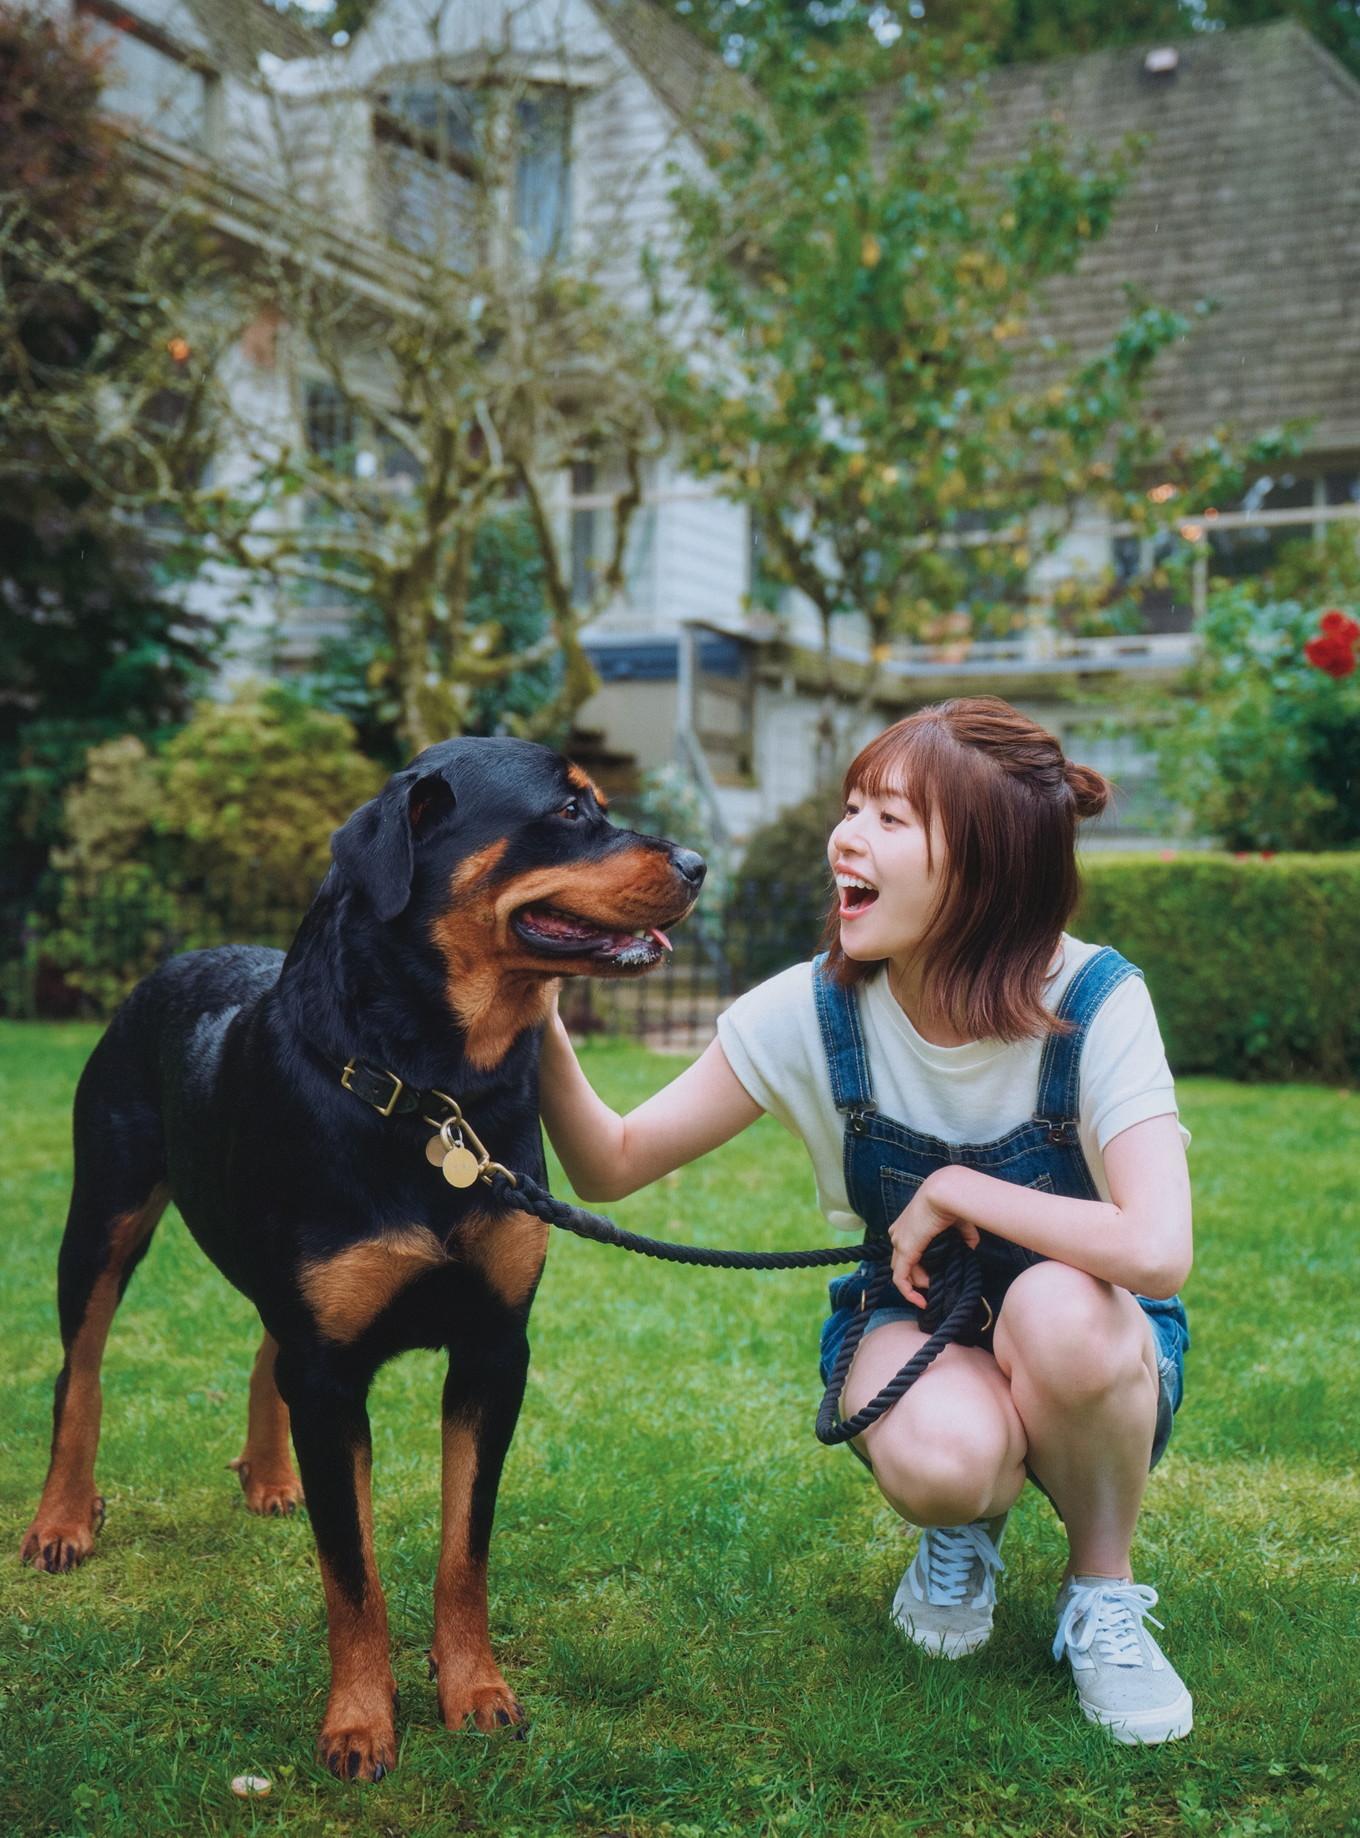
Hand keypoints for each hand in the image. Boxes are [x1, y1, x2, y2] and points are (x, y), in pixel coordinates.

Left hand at [888, 1171, 978, 1307]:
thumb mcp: (960, 1223)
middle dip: (920, 1276)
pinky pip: (900, 1278)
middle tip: (937, 1282)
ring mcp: (899, 1242)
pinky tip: (921, 1301)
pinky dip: (909, 1292)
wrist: (945, 1192)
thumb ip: (964, 1236)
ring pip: (903, 1272)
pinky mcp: (904, 1250)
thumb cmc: (953, 1203)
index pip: (908, 1251)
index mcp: (908, 1225)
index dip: (920, 1266)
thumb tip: (971, 1247)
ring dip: (919, 1284)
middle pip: (904, 1263)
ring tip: (936, 1286)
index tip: (933, 1276)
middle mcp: (899, 1233)